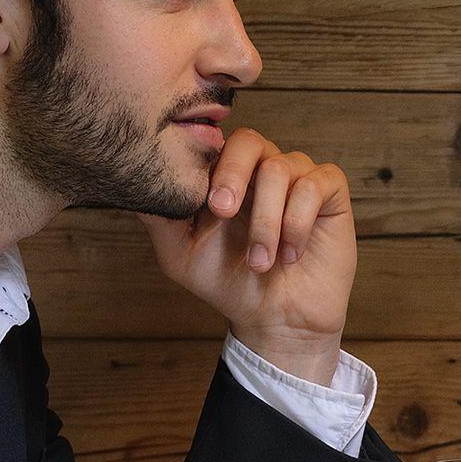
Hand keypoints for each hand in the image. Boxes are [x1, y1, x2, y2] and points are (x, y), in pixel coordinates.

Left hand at [144, 127, 357, 384]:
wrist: (274, 320)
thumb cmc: (228, 283)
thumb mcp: (179, 253)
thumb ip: (158, 217)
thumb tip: (130, 184)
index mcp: (227, 175)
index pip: (216, 144)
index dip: (211, 169)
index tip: (207, 208)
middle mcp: (262, 168)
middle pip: (250, 141)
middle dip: (234, 176)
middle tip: (223, 213)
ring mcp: (297, 176)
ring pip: (280, 169)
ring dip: (266, 221)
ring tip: (262, 262)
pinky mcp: (329, 191)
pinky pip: (314, 185)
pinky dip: (297, 222)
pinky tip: (290, 254)